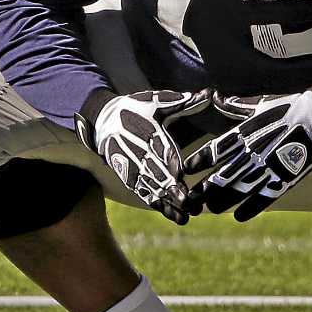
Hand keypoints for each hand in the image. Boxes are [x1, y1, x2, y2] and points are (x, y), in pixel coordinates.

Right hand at [76, 89, 210, 224]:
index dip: (170, 164)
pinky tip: (174, 216)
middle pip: (157, 173)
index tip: (181, 176)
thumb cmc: (136, 108)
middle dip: (171, 189)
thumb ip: (183, 101)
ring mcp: (134, 167)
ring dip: (168, 203)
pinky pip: (145, 193)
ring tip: (185, 217)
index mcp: (149, 132)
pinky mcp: (130, 177)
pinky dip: (159, 205)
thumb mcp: (157, 101)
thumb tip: (209, 94)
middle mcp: (141, 152)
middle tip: (187, 202)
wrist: (102, 120)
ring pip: (152, 188)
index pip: (160, 150)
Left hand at [183, 86, 311, 220]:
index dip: (199, 161)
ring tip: (211, 207)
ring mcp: (269, 167)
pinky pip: (265, 197)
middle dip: (206, 189)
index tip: (186, 169)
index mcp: (246, 132)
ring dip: (223, 200)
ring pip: (240, 190)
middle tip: (192, 198)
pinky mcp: (286, 178)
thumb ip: (234, 106)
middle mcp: (254, 152)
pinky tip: (239, 216)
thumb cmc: (288, 109)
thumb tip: (214, 96)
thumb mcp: (258, 105)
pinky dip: (251, 208)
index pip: (214, 150)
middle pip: (222, 175)